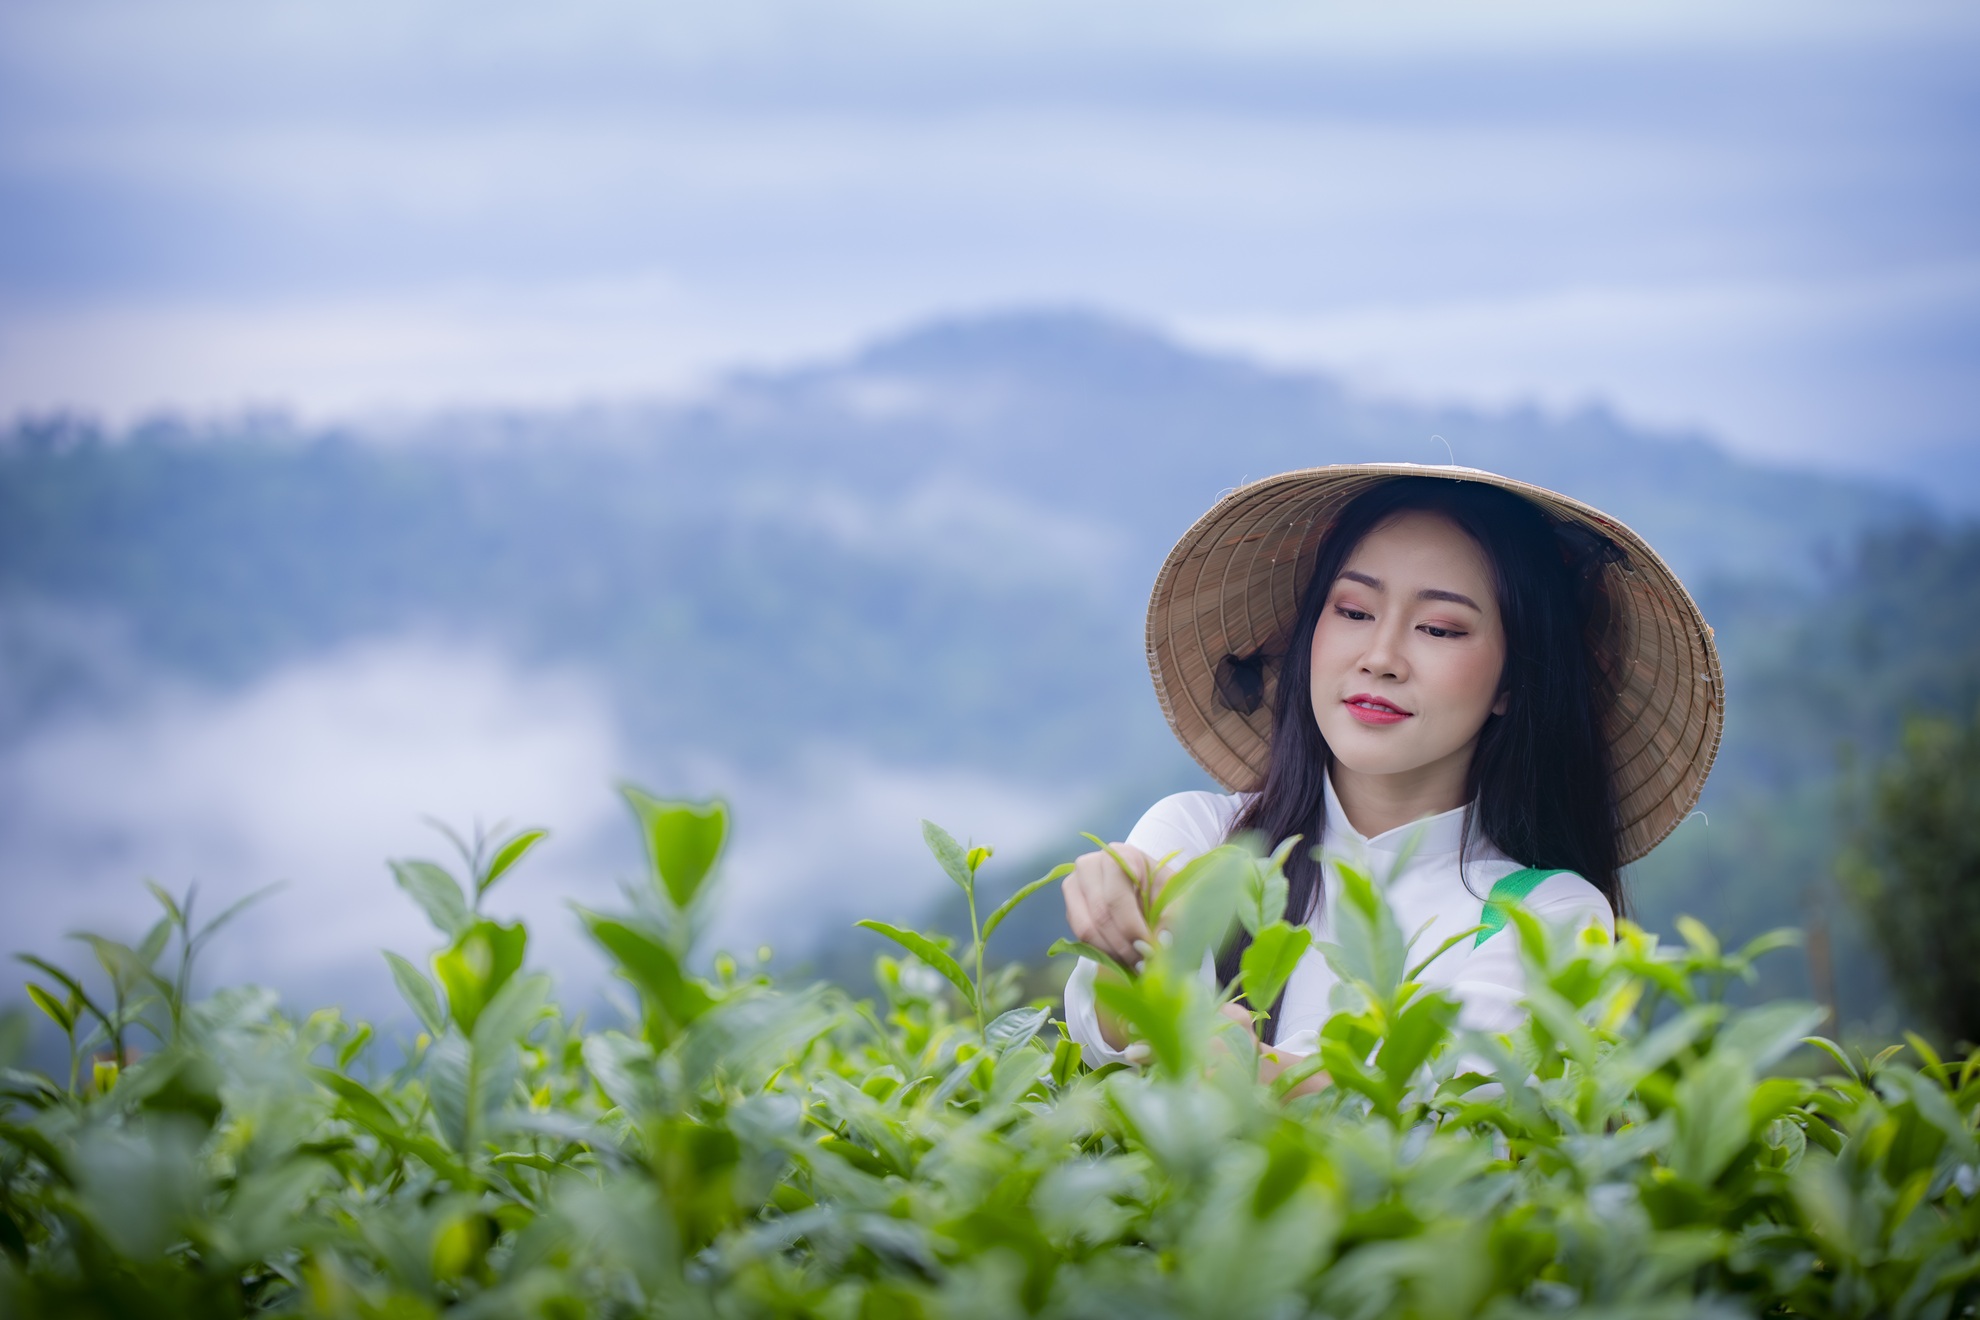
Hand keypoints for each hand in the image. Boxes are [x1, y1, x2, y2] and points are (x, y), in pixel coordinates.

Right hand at [1060, 842, 1168, 969]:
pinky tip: (1121, 956)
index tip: (1150, 950)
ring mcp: (1074, 884)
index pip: (1117, 898)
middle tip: (1143, 963)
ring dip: (1111, 952)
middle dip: (1124, 945)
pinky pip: (1080, 935)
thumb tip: (1163, 942)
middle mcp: (1089, 865)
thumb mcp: (1173, 895)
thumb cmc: (1159, 886)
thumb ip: (1172, 915)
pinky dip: (1101, 951)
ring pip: (1085, 928)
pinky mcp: (1070, 905)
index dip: (1132, 928)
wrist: (1144, 883)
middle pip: (1100, 915)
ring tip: (1134, 963)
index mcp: (1119, 855)